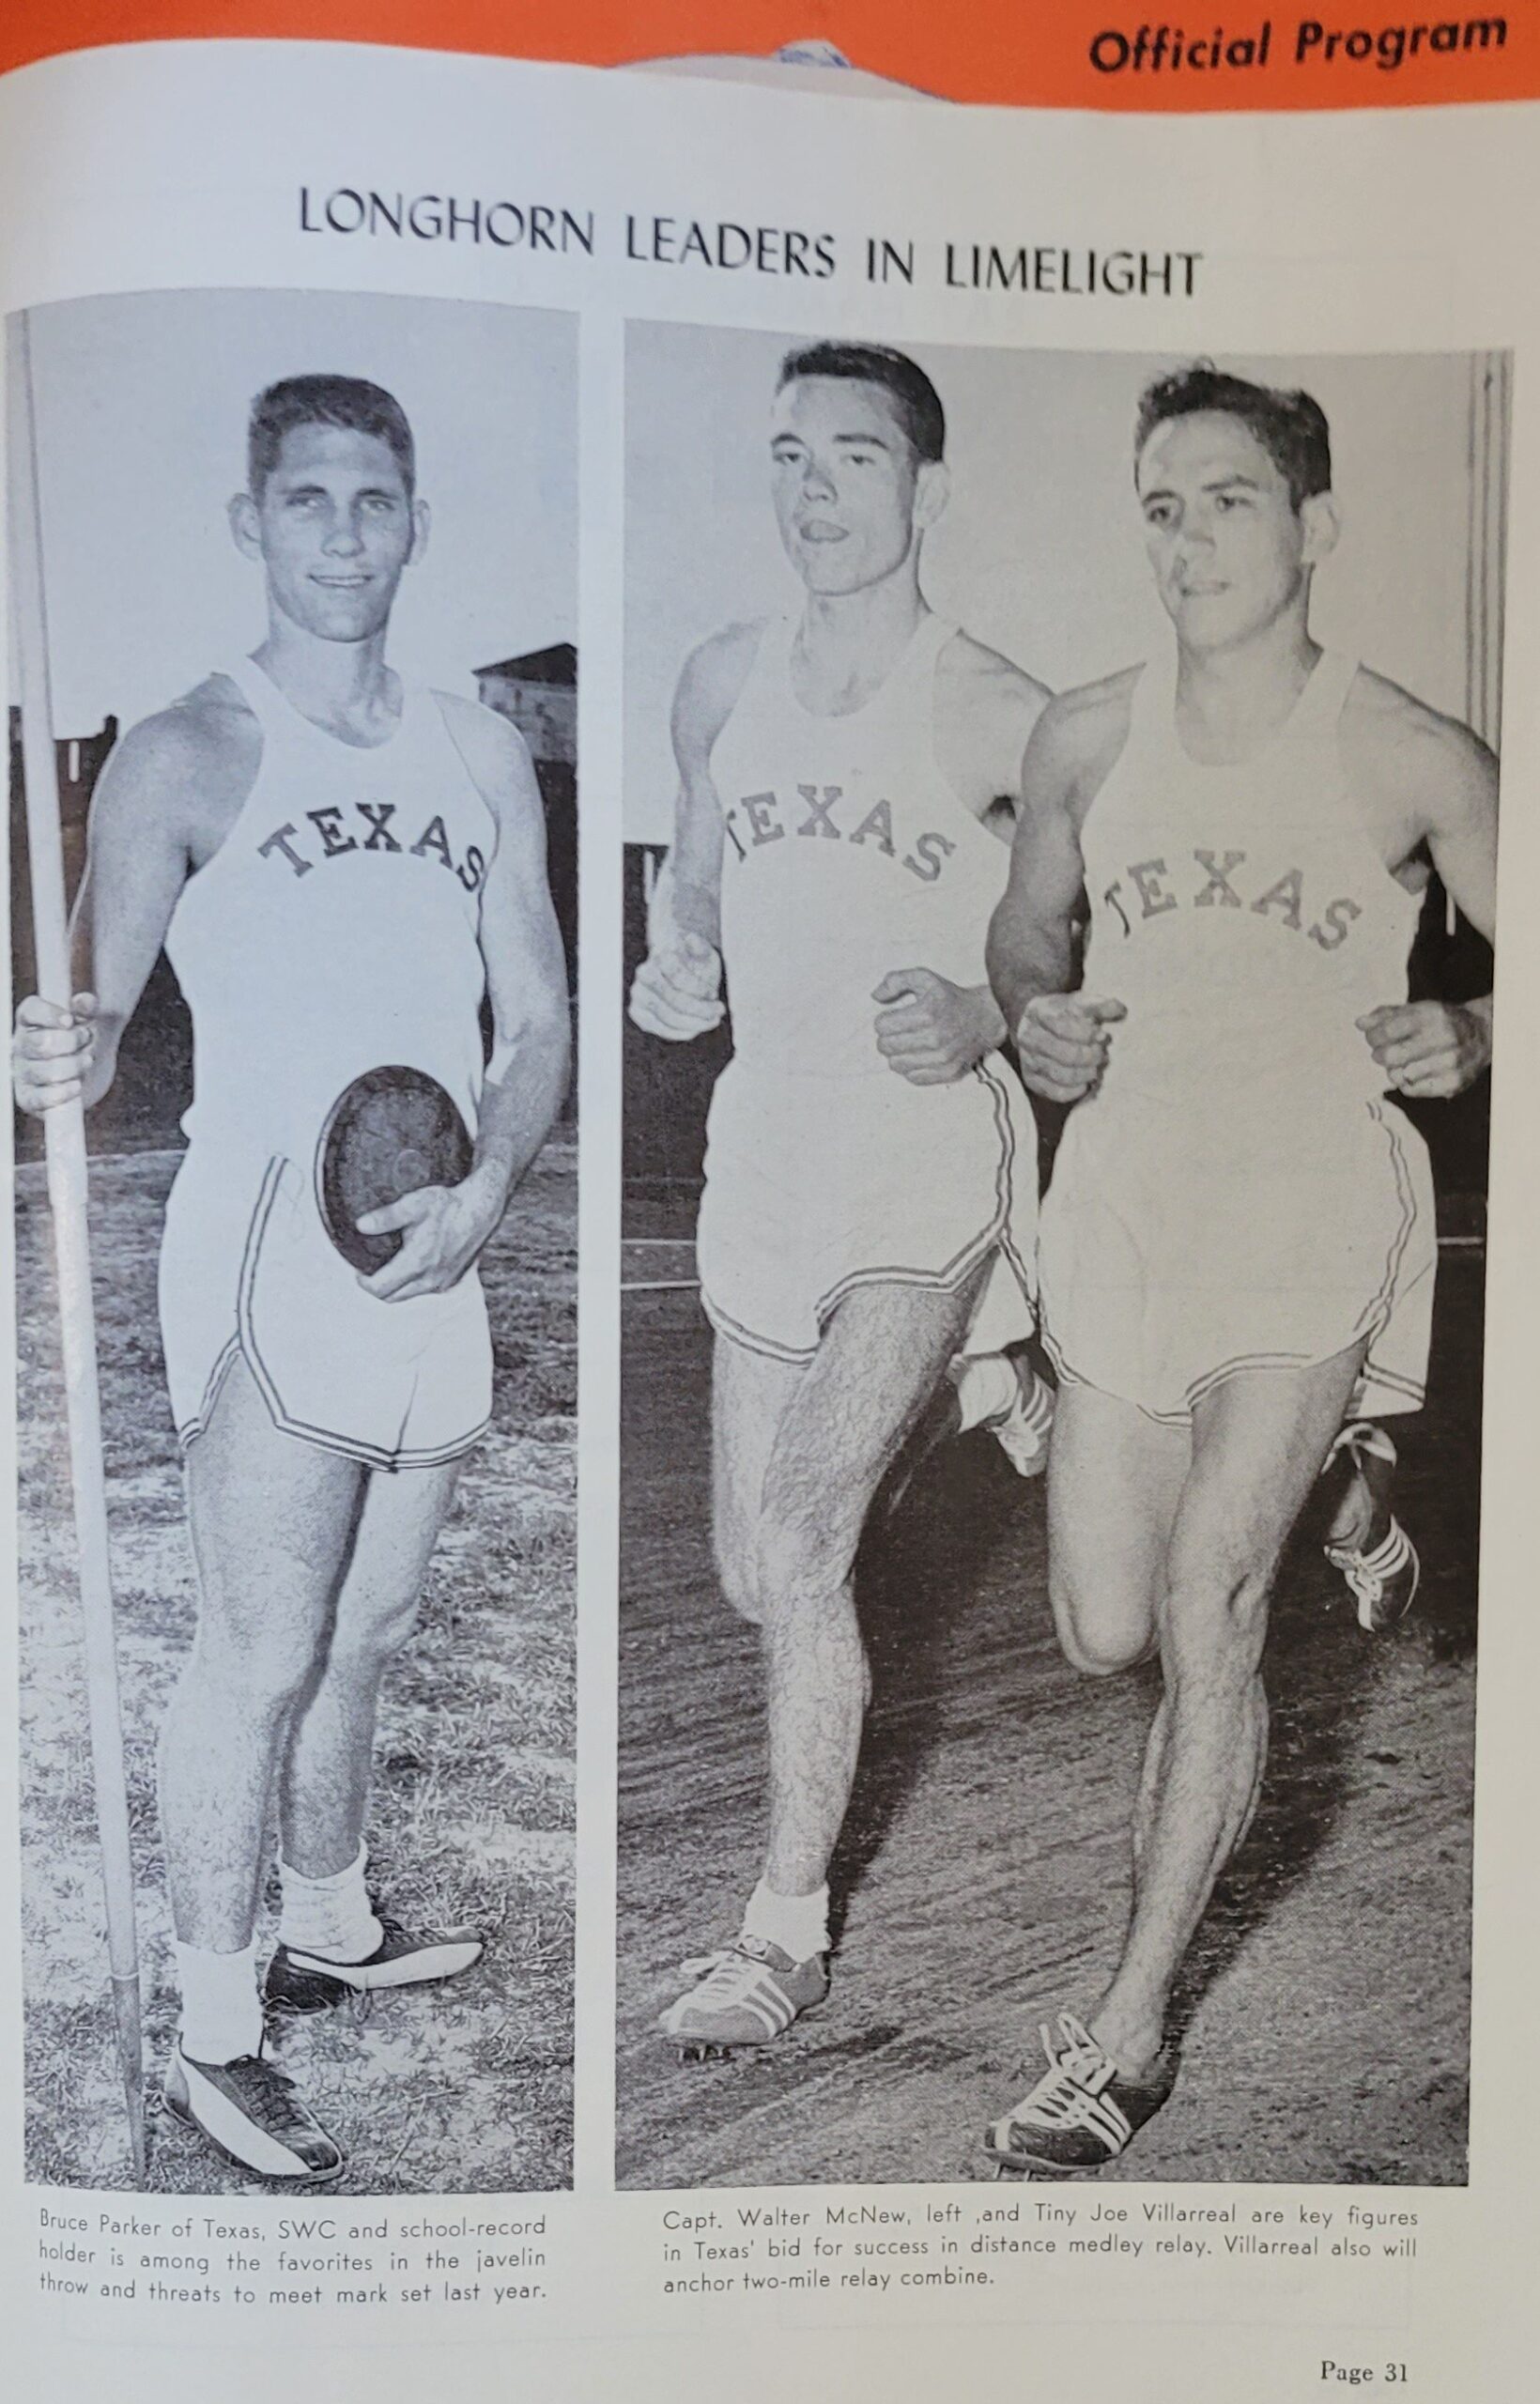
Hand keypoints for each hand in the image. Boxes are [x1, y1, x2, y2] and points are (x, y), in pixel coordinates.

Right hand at [11, 992, 98, 1113]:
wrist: (83, 1074)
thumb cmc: (79, 1042)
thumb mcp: (84, 1021)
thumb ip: (86, 1009)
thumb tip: (87, 1001)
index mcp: (29, 1020)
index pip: (30, 1011)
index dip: (49, 1015)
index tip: (69, 1020)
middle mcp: (20, 1045)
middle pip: (43, 1043)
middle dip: (72, 1042)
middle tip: (87, 1039)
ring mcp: (22, 1072)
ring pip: (48, 1072)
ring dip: (75, 1066)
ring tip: (87, 1061)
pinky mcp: (28, 1098)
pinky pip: (43, 1099)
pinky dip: (64, 1093)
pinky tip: (77, 1085)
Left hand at [356, 1171, 501, 1301]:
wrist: (481, 1210)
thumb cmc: (447, 1205)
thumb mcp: (413, 1204)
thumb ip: (386, 1217)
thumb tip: (360, 1225)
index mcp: (416, 1264)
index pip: (380, 1289)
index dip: (364, 1283)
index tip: (358, 1271)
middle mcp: (429, 1280)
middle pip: (391, 1297)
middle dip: (377, 1287)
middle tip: (369, 1271)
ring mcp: (442, 1283)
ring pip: (409, 1295)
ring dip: (395, 1287)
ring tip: (389, 1268)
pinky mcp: (452, 1280)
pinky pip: (425, 1289)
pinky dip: (413, 1284)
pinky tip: (412, 1266)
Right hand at [628, 933, 723, 1040]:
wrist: (678, 973)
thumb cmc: (695, 964)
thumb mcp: (705, 953)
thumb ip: (701, 947)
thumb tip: (691, 939)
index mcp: (660, 955)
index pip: (679, 978)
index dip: (700, 990)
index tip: (714, 993)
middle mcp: (644, 974)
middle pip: (674, 1000)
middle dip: (700, 1010)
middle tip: (719, 1012)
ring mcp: (638, 994)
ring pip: (668, 1017)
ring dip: (694, 1023)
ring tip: (711, 1021)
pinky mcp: (638, 1013)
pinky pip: (659, 1029)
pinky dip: (681, 1032)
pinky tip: (696, 1028)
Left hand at [871, 969, 1003, 1084]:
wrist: (985, 1017)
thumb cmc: (952, 999)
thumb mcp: (925, 979)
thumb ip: (896, 981)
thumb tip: (876, 996)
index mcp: (927, 1013)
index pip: (882, 1026)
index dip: (884, 1020)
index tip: (894, 1018)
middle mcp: (935, 1038)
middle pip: (886, 1047)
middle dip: (888, 1038)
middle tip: (899, 1032)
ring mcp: (942, 1058)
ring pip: (896, 1065)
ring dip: (898, 1054)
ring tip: (908, 1044)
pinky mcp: (949, 1073)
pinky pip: (914, 1078)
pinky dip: (912, 1068)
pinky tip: (919, 1055)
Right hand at [1013, 993, 1127, 1100]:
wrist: (1039, 1027)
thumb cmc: (1065, 1015)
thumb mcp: (1080, 1002)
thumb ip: (1099, 1005)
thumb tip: (1119, 1009)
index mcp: (1040, 1011)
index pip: (1065, 1027)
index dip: (1088, 1034)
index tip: (1101, 1035)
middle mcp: (1029, 1037)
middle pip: (1067, 1055)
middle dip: (1091, 1056)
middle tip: (1101, 1053)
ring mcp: (1028, 1060)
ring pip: (1062, 1076)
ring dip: (1085, 1074)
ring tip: (1095, 1068)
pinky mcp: (1031, 1080)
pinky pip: (1056, 1092)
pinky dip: (1075, 1091)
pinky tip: (1084, 1083)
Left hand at [1359, 998, 1491, 1097]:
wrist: (1483, 1034)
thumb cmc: (1442, 1022)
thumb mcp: (1417, 1010)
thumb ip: (1386, 1015)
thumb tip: (1360, 1023)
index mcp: (1433, 1015)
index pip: (1388, 1030)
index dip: (1373, 1036)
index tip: (1373, 1038)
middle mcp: (1445, 1037)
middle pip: (1392, 1055)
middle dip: (1380, 1055)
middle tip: (1383, 1053)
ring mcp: (1451, 1062)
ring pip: (1401, 1075)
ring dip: (1394, 1070)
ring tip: (1403, 1062)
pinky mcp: (1453, 1083)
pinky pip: (1412, 1090)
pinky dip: (1406, 1083)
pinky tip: (1413, 1073)